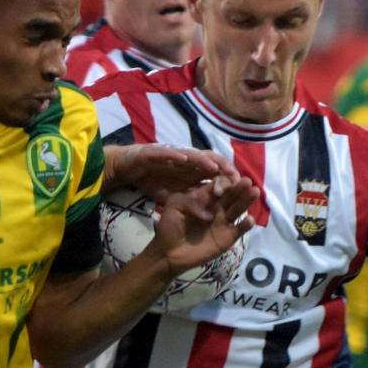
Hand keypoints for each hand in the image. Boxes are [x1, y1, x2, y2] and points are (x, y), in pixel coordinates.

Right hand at [104, 143, 239, 196]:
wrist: (127, 168)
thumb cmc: (152, 179)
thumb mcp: (175, 194)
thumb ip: (191, 199)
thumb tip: (210, 214)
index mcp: (191, 170)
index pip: (214, 173)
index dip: (227, 179)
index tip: (239, 189)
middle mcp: (185, 161)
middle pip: (209, 162)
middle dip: (222, 168)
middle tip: (234, 177)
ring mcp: (171, 155)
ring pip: (191, 156)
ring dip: (203, 161)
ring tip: (215, 167)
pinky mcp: (154, 153)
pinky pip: (166, 154)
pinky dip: (175, 156)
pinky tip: (184, 159)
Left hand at [149, 175, 259, 272]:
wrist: (168, 252)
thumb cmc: (169, 226)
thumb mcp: (175, 206)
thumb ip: (190, 200)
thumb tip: (209, 207)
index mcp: (204, 197)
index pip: (218, 186)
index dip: (223, 183)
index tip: (223, 186)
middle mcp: (217, 208)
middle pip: (231, 195)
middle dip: (239, 188)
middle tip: (248, 182)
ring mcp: (223, 222)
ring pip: (238, 209)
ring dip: (247, 200)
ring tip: (254, 192)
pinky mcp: (227, 237)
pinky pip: (239, 229)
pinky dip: (245, 225)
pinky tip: (250, 219)